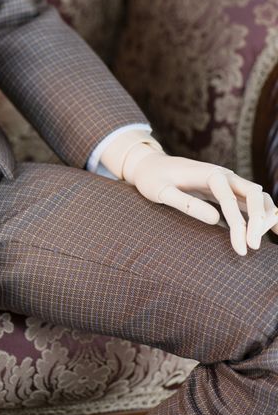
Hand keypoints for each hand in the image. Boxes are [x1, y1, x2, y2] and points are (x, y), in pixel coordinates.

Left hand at [124, 143, 277, 255]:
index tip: (241, 249)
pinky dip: (265, 213)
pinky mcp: (228, 190)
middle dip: (259, 220)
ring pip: (258, 196)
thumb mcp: (160, 191)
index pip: (231, 200)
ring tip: (258, 243)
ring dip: (264, 217)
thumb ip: (185, 203)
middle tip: (253, 248)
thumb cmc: (152, 179)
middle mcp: (224, 175)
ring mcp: (228, 181)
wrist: (150, 166)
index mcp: (209, 174)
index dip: (239, 225)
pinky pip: (253, 201)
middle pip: (254, 194)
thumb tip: (215, 220)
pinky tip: (274, 229)